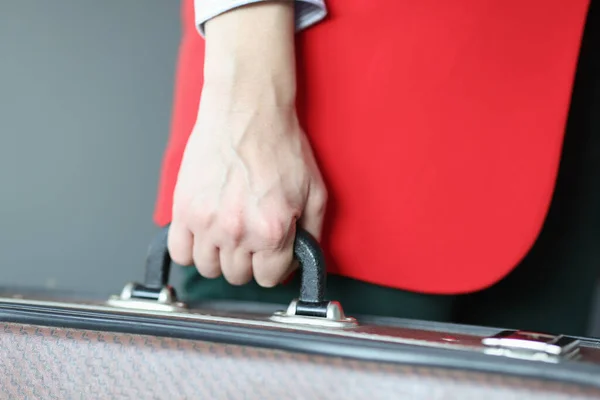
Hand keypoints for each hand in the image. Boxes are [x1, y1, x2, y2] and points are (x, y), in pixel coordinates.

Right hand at [167, 3, 326, 286]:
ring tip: (229, 237)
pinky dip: (191, 250)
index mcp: (272, 230)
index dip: (274, 267)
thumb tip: (303, 260)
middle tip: (252, 241)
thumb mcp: (314, 192)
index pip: (269, 278)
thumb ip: (312, 234)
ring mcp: (206, 222)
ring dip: (220, 258)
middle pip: (238, 276)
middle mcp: (237, 231)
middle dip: (249, 263)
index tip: (272, 256)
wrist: (247, 112)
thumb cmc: (280, 146)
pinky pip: (179, 252)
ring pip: (209, 269)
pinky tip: (204, 235)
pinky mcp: (184, 209)